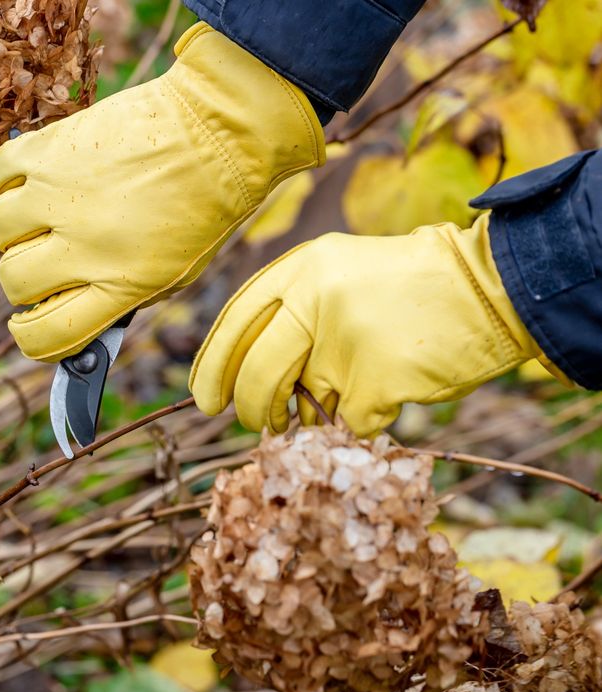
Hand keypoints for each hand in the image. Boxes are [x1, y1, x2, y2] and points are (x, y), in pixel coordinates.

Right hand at [0, 22, 324, 361]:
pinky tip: (31, 186)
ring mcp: (62, 196)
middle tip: (43, 265)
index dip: (31, 337)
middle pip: (16, 283)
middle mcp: (85, 245)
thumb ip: (121, 299)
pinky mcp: (51, 150)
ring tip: (42, 219)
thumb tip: (71, 310)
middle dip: (24, 284)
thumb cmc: (201, 208)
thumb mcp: (174, 275)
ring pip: (1, 231)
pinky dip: (6, 186)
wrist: (218, 130)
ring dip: (16, 232)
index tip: (31, 327)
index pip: (48, 334)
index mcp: (121, 284)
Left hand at [190, 214, 545, 435]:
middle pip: (257, 370)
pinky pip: (349, 422)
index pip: (235, 322)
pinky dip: (362, 419)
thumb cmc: (408, 286)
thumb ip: (291, 311)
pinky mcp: (376, 381)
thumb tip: (242, 373)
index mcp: (301, 268)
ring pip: (303, 402)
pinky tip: (388, 391)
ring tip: (328, 400)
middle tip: (254, 421)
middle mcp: (315, 299)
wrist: (489, 287)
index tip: (203, 397)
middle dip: (250, 406)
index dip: (213, 365)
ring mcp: (346, 341)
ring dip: (309, 414)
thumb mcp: (338, 273)